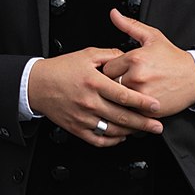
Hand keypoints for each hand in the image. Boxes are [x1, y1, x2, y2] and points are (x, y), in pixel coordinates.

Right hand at [27, 48, 162, 147]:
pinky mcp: (77, 128)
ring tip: (142, 130)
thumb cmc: (60, 69)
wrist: (37, 84)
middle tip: (157, 125)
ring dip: (130, 132)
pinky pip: (99, 140)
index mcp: (93, 82)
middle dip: (144, 123)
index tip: (156, 105)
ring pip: (113, 130)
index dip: (142, 102)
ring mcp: (83, 117)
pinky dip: (113, 140)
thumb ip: (109, 55)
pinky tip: (121, 136)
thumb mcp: (85, 55)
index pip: (123, 95)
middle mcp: (89, 101)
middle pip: (122, 116)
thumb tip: (126, 57)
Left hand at [100, 9, 194, 117]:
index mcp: (135, 58)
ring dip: (121, 96)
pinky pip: (129, 111)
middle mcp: (137, 77)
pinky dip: (131, 107)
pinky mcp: (149, 110)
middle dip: (114, 82)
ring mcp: (143, 95)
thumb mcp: (152, 37)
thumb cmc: (173, 58)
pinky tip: (138, 100)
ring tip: (132, 89)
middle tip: (127, 79)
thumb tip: (113, 13)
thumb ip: (130, 25)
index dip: (112, 68)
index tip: (120, 69)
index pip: (107, 67)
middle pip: (110, 83)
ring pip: (118, 98)